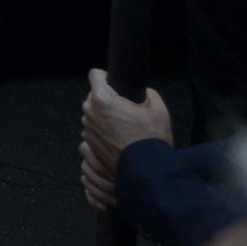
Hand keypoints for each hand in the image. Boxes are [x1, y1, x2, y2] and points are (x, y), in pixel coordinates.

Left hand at [80, 69, 172, 211]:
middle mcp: (90, 112)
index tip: (114, 82)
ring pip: (93, 113)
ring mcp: (88, 129)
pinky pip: (94, 129)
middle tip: (125, 108)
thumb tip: (145, 92)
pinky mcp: (89, 144)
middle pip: (94, 96)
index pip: (95, 74)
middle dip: (107, 99)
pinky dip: (103, 130)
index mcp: (102, 99)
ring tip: (124, 126)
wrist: (145, 171)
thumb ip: (149, 94)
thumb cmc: (150, 139)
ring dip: (104, 116)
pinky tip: (119, 138)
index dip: (106, 76)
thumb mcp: (158, 110)